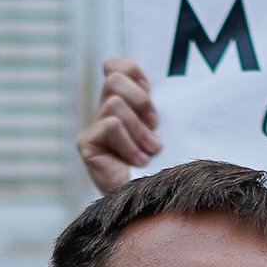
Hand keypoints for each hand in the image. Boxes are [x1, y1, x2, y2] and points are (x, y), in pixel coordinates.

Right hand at [77, 59, 160, 195]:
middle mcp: (106, 111)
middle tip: (155, 124)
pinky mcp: (86, 144)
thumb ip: (164, 104)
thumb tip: (180, 82)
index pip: (115, 66)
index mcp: (125, 101)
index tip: (151, 90)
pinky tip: (138, 162)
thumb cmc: (169, 163)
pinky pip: (109, 125)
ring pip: (114, 103)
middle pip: (114, 78)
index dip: (132, 71)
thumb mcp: (171, 127)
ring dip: (139, 128)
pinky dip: (128, 144)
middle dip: (140, 100)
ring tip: (151, 151)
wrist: (153, 200)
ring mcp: (94, 128)